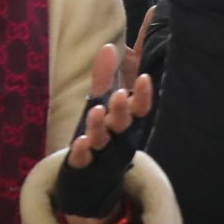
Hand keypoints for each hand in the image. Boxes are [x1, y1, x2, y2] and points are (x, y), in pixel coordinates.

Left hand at [56, 12, 155, 223]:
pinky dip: (82, 151)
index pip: (140, 109)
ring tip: (96, 111)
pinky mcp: (83, 164)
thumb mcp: (104, 103)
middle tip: (119, 95)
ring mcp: (102, 153)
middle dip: (122, 110)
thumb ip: (106, 76)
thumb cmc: (104, 133)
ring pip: (103, 140)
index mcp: (127, 122)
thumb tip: (108, 46)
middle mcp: (118, 138)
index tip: (144, 78)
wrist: (92, 177)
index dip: (143, 96)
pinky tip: (79, 142)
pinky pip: (83, 159)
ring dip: (100, 126)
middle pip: (124, 124)